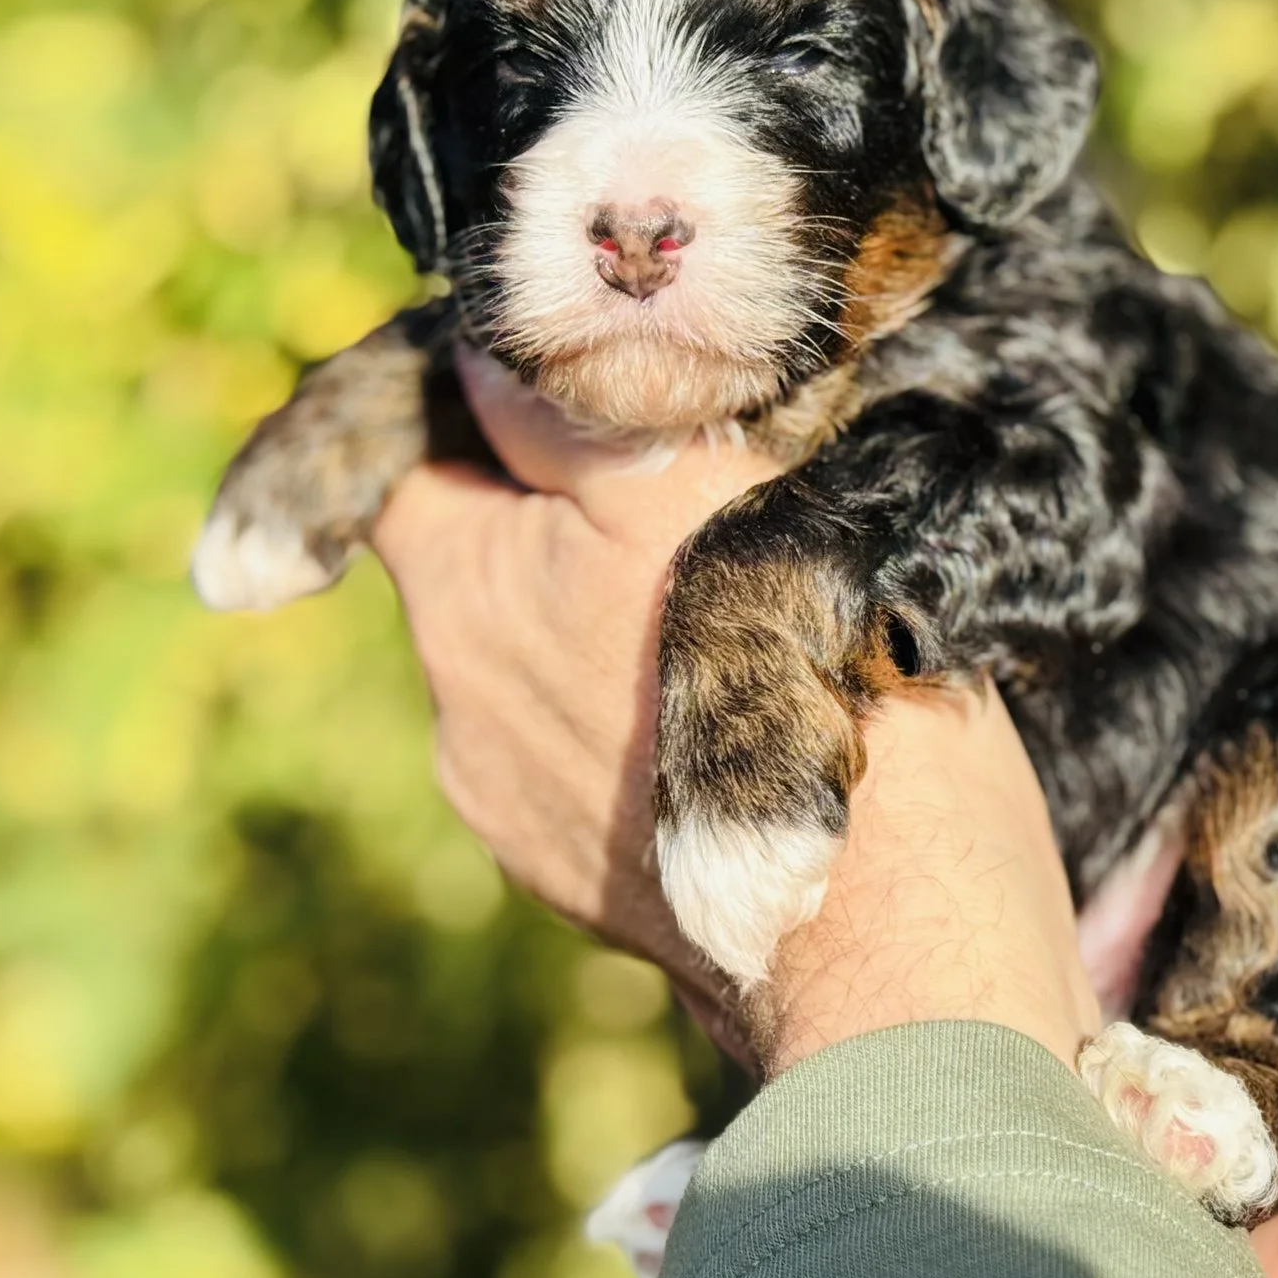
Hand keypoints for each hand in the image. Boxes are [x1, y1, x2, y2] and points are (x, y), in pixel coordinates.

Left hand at [368, 349, 1096, 1073]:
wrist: (878, 927)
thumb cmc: (798, 675)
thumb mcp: (688, 487)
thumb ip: (566, 412)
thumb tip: (489, 350)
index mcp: (464, 592)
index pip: (399, 462)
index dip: (468, 409)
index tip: (558, 392)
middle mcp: (458, 706)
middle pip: (477, 562)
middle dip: (559, 520)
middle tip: (690, 497)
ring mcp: (509, 805)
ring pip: (536, 661)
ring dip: (602, 622)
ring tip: (734, 621)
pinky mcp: (576, 875)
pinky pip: (584, 759)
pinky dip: (639, 719)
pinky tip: (735, 720)